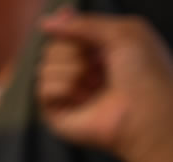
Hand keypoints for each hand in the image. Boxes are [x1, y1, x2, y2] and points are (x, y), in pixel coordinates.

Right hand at [38, 8, 172, 161]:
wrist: (145, 111)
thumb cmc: (144, 73)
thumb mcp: (122, 32)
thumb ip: (83, 23)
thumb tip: (44, 23)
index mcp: (97, 51)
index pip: (65, 32)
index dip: (72, 30)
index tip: (91, 39)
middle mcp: (80, 71)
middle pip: (51, 48)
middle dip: (73, 53)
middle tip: (98, 66)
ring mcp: (67, 93)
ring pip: (43, 67)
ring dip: (72, 71)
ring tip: (93, 85)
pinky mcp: (56, 113)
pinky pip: (42, 89)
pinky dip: (64, 89)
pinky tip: (83, 99)